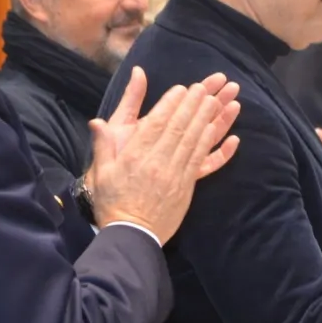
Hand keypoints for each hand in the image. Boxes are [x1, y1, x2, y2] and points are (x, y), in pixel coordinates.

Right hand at [85, 68, 241, 242]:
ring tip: (216, 101)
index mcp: (135, 156)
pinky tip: (225, 134)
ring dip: (206, 119)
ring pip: (193, 141)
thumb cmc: (112, 202)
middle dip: (192, 105)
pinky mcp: (187, 187)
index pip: (156, 124)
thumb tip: (96, 122)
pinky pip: (203, 162)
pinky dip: (215, 146)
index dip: (170, 104)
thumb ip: (102, 145)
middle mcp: (157, 162)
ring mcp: (175, 175)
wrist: (131, 235)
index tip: (181, 89)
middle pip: (178, 128)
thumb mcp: (102, 172)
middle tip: (204, 87)